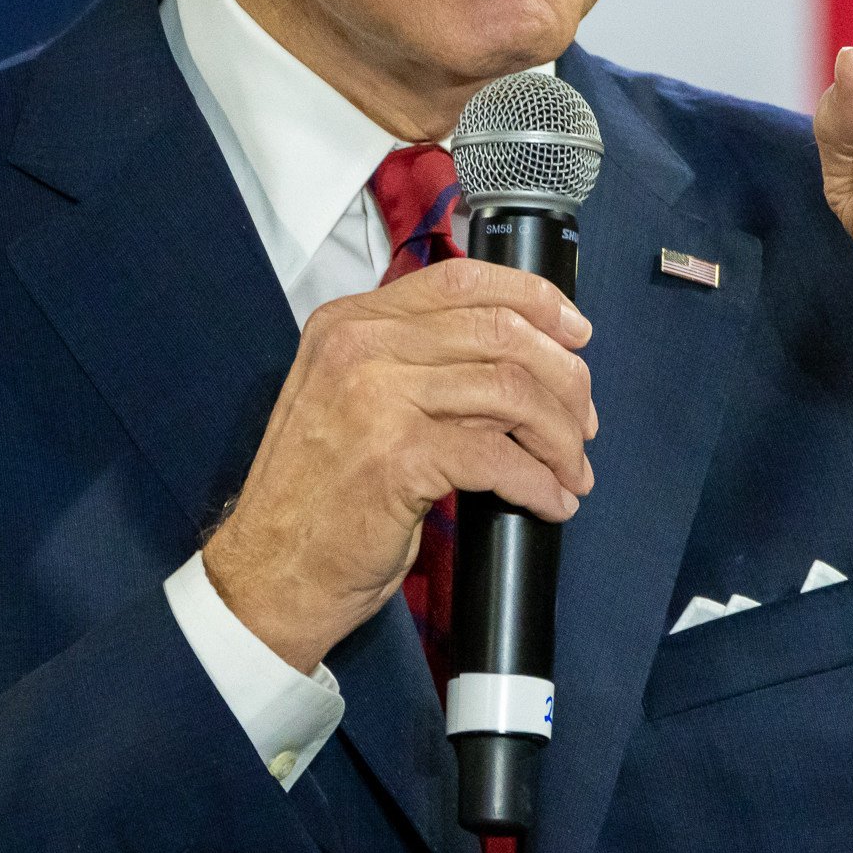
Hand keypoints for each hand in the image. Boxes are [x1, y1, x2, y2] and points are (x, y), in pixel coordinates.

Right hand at [203, 257, 596, 673]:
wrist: (269, 571)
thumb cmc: (318, 495)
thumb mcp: (352, 399)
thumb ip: (415, 363)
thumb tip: (517, 356)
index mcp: (349, 323)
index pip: (462, 281)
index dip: (534, 299)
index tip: (575, 333)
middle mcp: (359, 347)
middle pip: (499, 332)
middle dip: (563, 378)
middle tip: (583, 422)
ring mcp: (375, 398)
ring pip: (510, 390)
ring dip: (559, 436)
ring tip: (571, 469)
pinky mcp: (397, 457)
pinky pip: (499, 456)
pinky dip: (538, 482)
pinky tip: (550, 501)